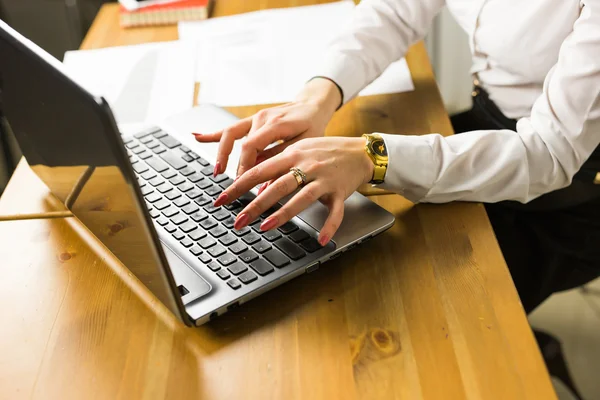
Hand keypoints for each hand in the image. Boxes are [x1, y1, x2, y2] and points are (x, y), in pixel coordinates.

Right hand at [193, 78, 340, 177]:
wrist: (313, 104)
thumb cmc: (312, 125)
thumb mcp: (305, 145)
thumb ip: (283, 161)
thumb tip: (265, 184)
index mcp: (275, 123)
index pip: (251, 146)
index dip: (244, 166)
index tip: (242, 183)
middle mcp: (261, 118)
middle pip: (239, 143)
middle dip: (233, 166)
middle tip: (231, 187)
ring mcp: (254, 118)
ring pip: (230, 134)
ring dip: (221, 152)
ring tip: (217, 170)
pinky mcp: (251, 120)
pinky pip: (230, 128)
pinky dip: (213, 133)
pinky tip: (197, 136)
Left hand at [213, 137, 373, 245]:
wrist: (359, 151)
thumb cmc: (325, 151)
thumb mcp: (298, 150)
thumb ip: (277, 164)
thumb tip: (252, 181)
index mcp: (292, 154)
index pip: (259, 170)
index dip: (238, 186)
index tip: (221, 200)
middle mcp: (306, 165)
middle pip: (276, 185)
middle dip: (254, 205)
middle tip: (238, 220)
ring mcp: (324, 179)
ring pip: (301, 197)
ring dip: (282, 214)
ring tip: (265, 227)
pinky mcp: (340, 192)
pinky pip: (335, 212)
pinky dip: (329, 226)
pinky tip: (320, 239)